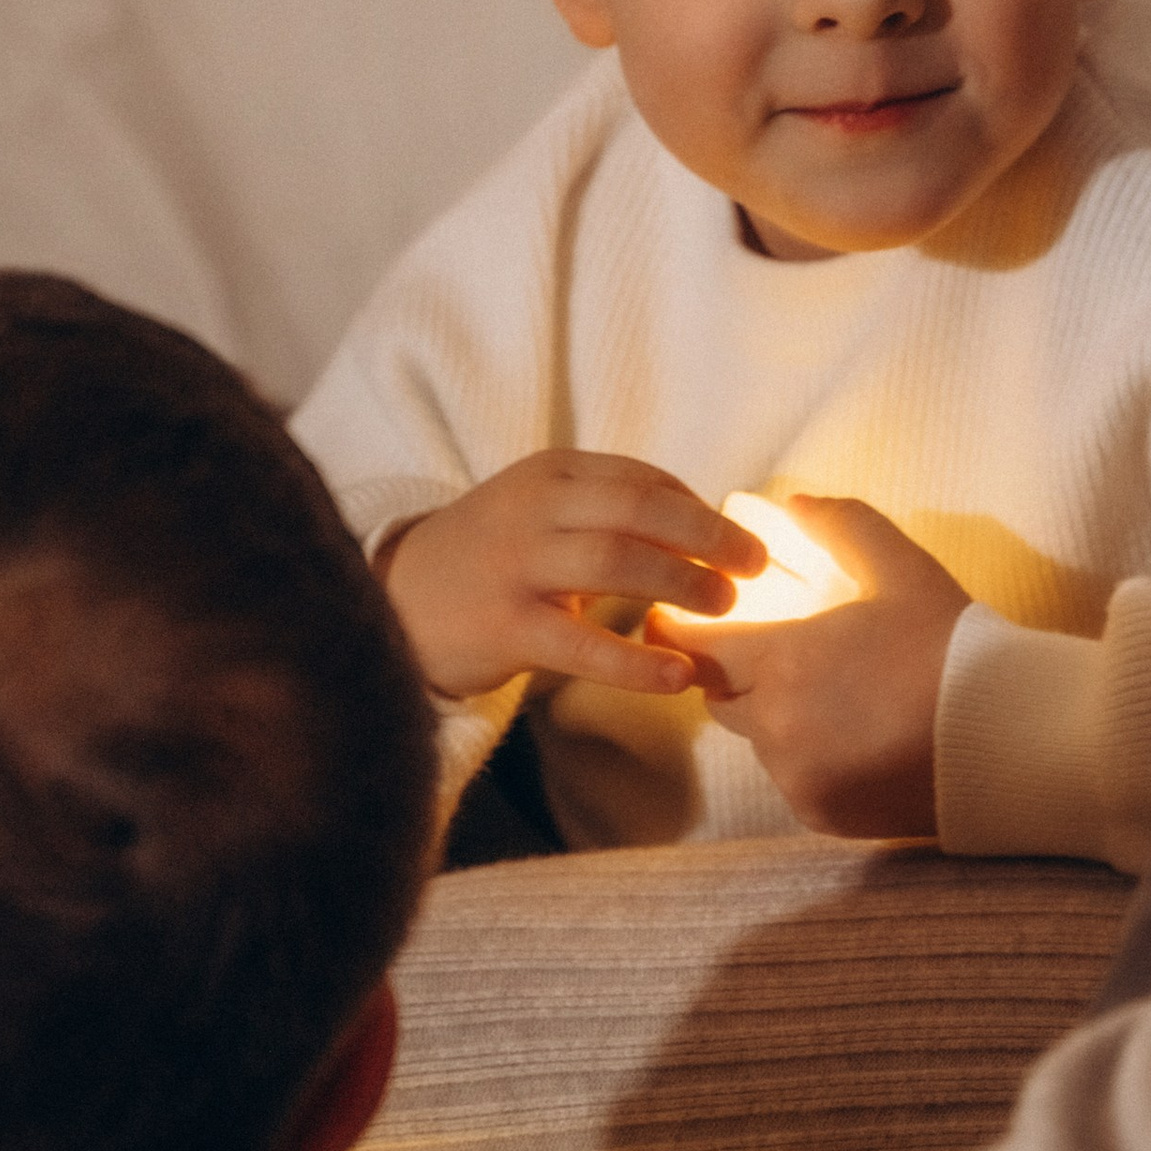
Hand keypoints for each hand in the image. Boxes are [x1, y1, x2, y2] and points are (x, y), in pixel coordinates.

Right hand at [384, 457, 765, 703]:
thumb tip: (705, 525)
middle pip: (639, 510)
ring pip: (615, 561)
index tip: (741, 538)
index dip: (700, 508)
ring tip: (727, 607)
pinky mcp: (503, 627)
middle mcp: (533, 509)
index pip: (643, 479)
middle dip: (708, 535)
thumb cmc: (489, 557)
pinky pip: (582, 645)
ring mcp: (515, 567)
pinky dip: (637, 663)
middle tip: (756, 565)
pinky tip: (679, 677)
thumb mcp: (541, 511)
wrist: (394, 600)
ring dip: (683, 582)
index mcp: (551, 474)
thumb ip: (607, 508)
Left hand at [664, 496, 968, 840]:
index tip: (681, 617)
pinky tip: (862, 738)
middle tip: (782, 653)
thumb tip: (795, 503)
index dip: (682, 629)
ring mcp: (796, 775)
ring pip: (759, 740)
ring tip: (841, 697)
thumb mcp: (903, 570)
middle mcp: (776, 725)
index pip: (695, 646)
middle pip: (720, 695)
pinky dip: (812, 760)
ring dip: (780, 718)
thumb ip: (843, 526)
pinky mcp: (820, 812)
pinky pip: (794, 779)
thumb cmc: (955, 645)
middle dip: (738, 673)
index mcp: (783, 659)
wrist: (1011, 738)